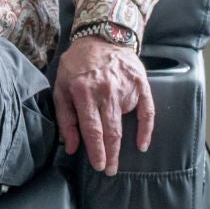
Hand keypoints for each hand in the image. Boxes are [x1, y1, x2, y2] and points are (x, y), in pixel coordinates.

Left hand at [54, 36, 152, 175]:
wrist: (102, 37)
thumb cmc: (77, 65)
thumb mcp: (61, 88)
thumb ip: (66, 118)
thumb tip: (71, 147)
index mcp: (83, 92)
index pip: (92, 130)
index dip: (96, 151)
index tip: (98, 166)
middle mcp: (105, 91)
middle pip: (111, 131)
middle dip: (110, 155)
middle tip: (109, 171)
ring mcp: (125, 88)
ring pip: (125, 124)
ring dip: (122, 146)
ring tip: (117, 161)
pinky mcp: (141, 84)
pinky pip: (148, 112)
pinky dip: (146, 130)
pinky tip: (142, 144)